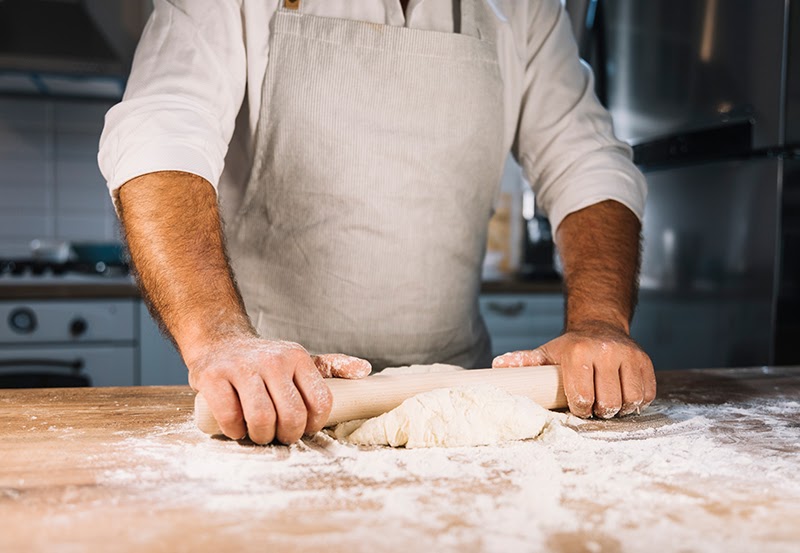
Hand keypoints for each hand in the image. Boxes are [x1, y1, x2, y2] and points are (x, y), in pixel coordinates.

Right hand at [187, 337, 370, 443]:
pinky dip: (235, 431)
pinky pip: (230, 417)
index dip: (313, 425)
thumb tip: (365, 371)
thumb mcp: (300, 360)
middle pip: (291, 415)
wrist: (220, 341)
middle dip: (287, 435)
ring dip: (261, 436)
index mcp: (298, 357)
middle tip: (279, 436)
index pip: (320, 402)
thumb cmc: (265, 361)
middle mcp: (273, 360)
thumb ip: (333, 366)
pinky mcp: (213, 377)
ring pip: (261, 418)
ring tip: (259, 434)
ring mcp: (242, 367)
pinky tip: (237, 428)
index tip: (302, 428)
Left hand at [492, 321, 655, 417]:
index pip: (582, 397)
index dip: (580, 408)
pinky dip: (637, 402)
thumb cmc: (570, 347)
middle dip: (599, 411)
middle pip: (607, 402)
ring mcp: (629, 355)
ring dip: (620, 409)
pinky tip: (624, 396)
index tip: (578, 405)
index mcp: (578, 352)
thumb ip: (524, 362)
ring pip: (630, 400)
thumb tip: (498, 365)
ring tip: (608, 402)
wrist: (599, 325)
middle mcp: (605, 351)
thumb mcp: (546, 353)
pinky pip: (647, 394)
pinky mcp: (646, 361)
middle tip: (594, 406)